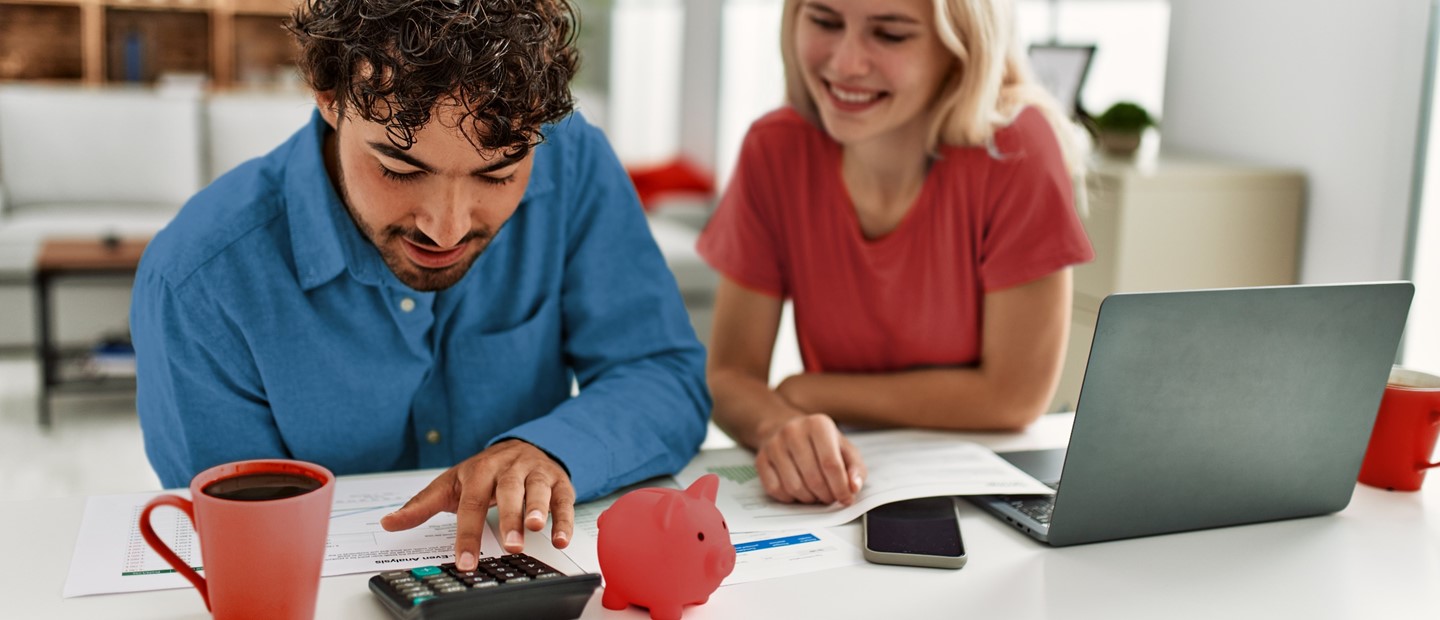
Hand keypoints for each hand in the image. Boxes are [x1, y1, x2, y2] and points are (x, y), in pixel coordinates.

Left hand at [379, 439, 575, 570]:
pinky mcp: (558, 480)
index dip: (468, 534)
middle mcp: (508, 468)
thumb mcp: (450, 484)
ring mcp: (534, 472)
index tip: (466, 561)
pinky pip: (564, 498)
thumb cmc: (484, 471)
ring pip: (537, 489)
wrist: (524, 445)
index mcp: (478, 470)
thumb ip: (421, 506)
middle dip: (509, 518)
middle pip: (507, 491)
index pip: (471, 503)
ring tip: (535, 529)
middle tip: (510, 545)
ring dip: (538, 509)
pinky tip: (562, 538)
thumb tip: (388, 523)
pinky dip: (565, 518)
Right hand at [754, 413, 865, 504]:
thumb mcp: (843, 448)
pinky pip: (776, 490)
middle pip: (813, 478)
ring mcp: (774, 445)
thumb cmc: (819, 441)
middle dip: (826, 495)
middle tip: (831, 497)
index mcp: (818, 425)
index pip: (831, 464)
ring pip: (794, 487)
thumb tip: (853, 487)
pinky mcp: (761, 459)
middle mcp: (793, 431)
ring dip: (809, 499)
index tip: (846, 499)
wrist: (785, 427)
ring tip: (816, 494)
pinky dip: (790, 498)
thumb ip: (855, 467)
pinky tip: (798, 491)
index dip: (841, 487)